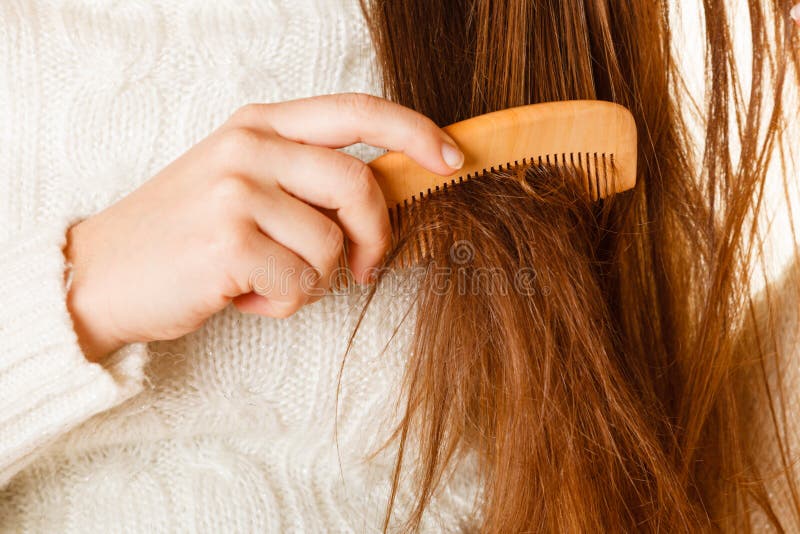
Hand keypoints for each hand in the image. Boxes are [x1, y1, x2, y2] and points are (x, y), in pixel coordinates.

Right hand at [64, 93, 464, 361]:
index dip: (414, 132)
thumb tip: (383, 198)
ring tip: (263, 277)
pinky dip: (282, 303)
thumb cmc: (185, 232)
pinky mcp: (229, 243)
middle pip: (360, 186)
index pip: (356, 111)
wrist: (102, 273)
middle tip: (361, 267)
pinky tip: (242, 295)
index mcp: (260, 124)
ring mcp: (236, 192)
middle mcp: (249, 147)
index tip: (451, 158)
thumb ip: (305, 177)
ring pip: (331, 247)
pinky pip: (301, 285)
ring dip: (311, 279)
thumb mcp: (242, 181)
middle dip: (374, 237)